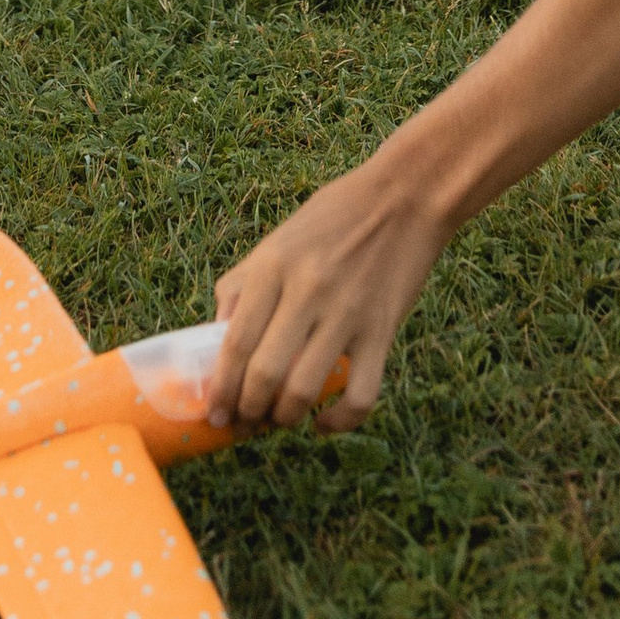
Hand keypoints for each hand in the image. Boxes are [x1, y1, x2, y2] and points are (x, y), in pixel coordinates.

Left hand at [207, 156, 447, 434]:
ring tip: (278, 420)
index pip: (234, 342)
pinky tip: (323, 422)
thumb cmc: (334, 217)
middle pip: (263, 373)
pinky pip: (360, 394)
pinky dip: (338, 422)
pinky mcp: (383, 330)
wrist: (406, 196)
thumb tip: (215, 340)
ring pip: (304, 389)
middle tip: (243, 422)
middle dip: (247, 411)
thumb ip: (243, 286)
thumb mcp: (277, 241)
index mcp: (273, 266)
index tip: (213, 412)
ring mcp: (347, 312)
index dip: (220, 388)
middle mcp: (306, 290)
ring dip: (284, 418)